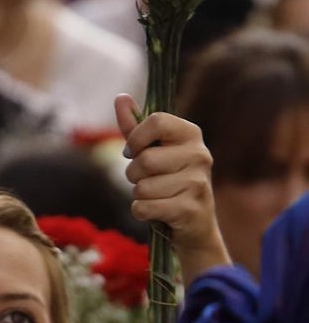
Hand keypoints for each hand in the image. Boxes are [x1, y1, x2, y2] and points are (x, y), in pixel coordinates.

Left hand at [115, 94, 229, 278]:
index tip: (134, 151)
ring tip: (157, 196)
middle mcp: (200, 155)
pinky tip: (157, 212)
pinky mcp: (191, 210)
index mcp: (191, 134)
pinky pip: (144, 207)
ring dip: (139, 195)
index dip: (136, 138)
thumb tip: (121, 97)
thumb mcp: (152, 150)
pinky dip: (140, 211)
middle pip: (145, 159)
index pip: (156, 121)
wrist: (195, 224)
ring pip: (142, 187)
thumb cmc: (169, 179)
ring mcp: (198, 183)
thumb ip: (135, 126)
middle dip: (134, 173)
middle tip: (147, 179)